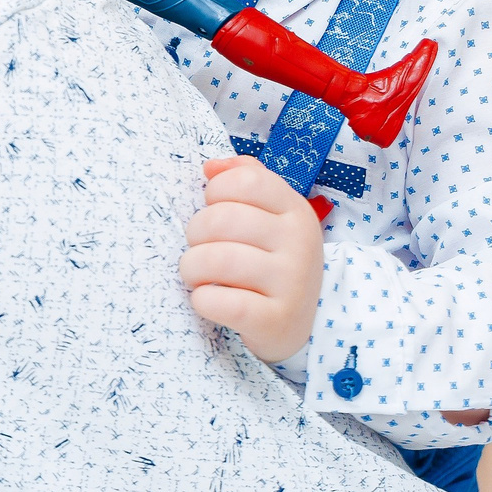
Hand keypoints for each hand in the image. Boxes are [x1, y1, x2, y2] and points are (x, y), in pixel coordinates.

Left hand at [182, 156, 323, 363]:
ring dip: (192, 267)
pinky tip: (207, 298)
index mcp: (296, 210)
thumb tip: (210, 167)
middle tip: (199, 248)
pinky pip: (220, 302)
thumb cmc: (274, 263)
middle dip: (195, 232)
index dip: (216, 191)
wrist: (300, 325)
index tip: (214, 209)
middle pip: (223, 219)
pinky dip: (202, 300)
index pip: (246, 180)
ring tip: (197, 274)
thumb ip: (246, 180)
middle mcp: (299, 242)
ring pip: (217, 260)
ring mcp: (290, 282)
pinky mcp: (275, 319)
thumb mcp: (273, 217)